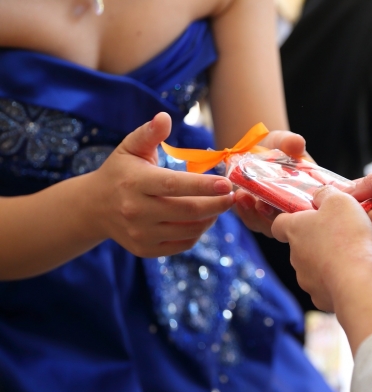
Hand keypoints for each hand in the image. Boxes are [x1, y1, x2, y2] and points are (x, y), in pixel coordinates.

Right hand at [91, 113, 233, 256]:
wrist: (94, 207)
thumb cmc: (120, 172)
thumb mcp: (129, 148)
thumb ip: (149, 133)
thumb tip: (164, 117)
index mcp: (134, 183)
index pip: (174, 185)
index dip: (203, 185)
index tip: (226, 183)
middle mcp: (136, 211)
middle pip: (187, 211)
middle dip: (216, 204)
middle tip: (232, 196)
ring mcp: (140, 234)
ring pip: (188, 230)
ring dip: (211, 218)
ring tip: (220, 205)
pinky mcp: (145, 249)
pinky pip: (182, 244)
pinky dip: (198, 232)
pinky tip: (204, 219)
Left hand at [235, 130, 307, 236]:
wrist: (256, 152)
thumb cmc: (276, 148)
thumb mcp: (283, 141)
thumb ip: (290, 142)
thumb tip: (297, 142)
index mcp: (308, 193)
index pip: (309, 208)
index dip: (302, 211)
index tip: (288, 204)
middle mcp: (294, 208)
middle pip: (289, 224)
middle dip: (274, 216)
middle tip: (261, 205)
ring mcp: (276, 215)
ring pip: (268, 226)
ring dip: (255, 215)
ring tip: (243, 197)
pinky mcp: (258, 217)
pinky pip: (253, 221)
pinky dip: (245, 212)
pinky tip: (238, 198)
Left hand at [272, 186, 371, 311]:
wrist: (356, 281)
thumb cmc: (347, 237)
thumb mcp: (339, 200)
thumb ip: (326, 193)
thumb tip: (319, 195)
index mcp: (295, 229)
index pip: (279, 224)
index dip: (290, 220)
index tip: (304, 218)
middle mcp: (295, 255)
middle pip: (300, 245)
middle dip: (316, 240)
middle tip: (339, 234)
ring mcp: (305, 278)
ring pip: (313, 266)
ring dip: (326, 260)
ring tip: (349, 255)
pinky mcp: (319, 296)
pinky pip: (325, 285)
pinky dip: (335, 280)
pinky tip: (351, 273)